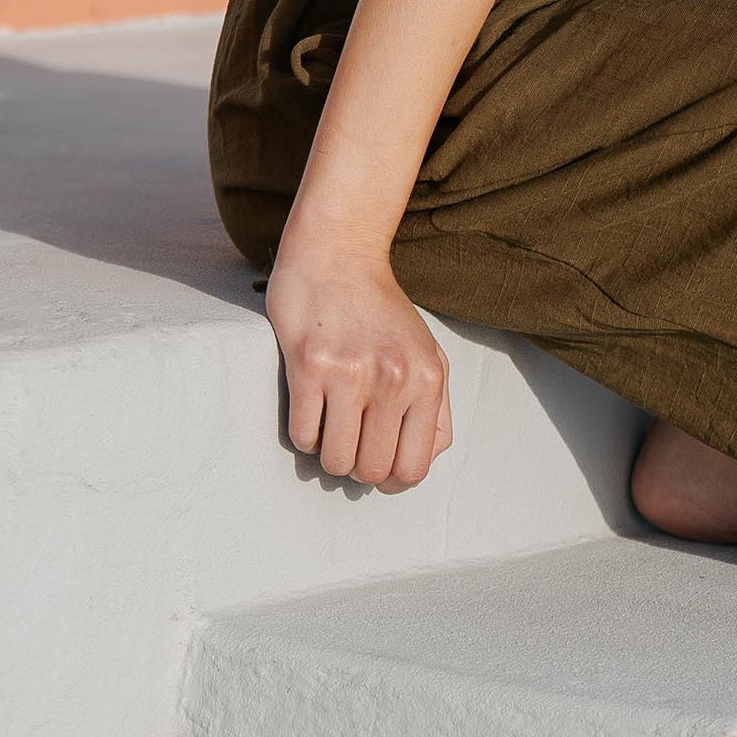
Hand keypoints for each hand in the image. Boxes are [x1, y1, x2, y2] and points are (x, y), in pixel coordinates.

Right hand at [263, 227, 453, 490]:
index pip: (415, 466)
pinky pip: (302, 436)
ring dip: (328, 454)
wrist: (338, 256)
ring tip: (330, 426)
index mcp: (428, 380)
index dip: (393, 481)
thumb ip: (434, 408)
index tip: (379, 467)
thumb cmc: (380, 311)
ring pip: (335, 460)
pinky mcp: (309, 366)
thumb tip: (423, 459)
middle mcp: (394, 379)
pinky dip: (304, 435)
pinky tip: (311, 408)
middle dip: (357, 468)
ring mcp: (351, 373)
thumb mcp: (426, 353)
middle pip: (373, 470)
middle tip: (349, 444)